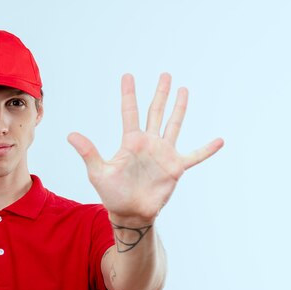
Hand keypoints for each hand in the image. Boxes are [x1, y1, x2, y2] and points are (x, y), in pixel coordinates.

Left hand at [68, 73, 223, 225]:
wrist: (130, 213)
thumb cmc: (112, 194)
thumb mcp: (98, 172)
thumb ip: (88, 152)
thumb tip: (71, 134)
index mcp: (130, 142)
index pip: (130, 112)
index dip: (128, 94)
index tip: (127, 75)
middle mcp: (148, 143)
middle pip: (155, 112)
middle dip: (160, 93)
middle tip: (165, 74)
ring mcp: (163, 154)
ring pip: (174, 125)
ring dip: (179, 108)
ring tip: (184, 90)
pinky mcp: (175, 168)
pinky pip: (195, 156)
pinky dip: (206, 149)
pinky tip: (219, 140)